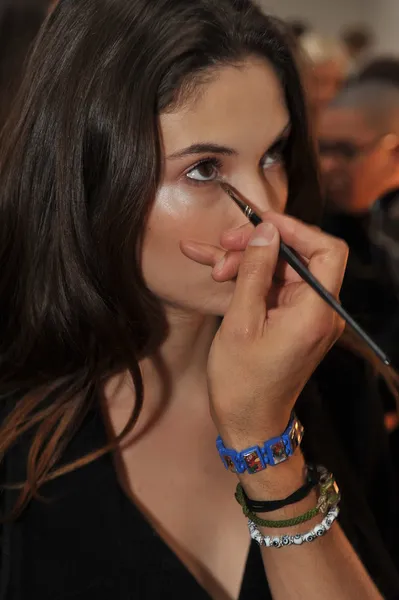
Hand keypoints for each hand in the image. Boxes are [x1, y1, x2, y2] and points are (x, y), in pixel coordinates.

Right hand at [183, 213, 347, 446]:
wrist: (248, 424)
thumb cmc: (243, 381)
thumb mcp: (242, 322)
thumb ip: (256, 272)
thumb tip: (267, 231)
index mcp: (316, 311)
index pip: (326, 250)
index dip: (295, 229)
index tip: (260, 222)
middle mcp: (320, 311)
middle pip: (298, 257)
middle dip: (260, 246)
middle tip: (223, 246)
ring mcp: (307, 316)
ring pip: (282, 270)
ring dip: (248, 261)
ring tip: (213, 264)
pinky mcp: (292, 322)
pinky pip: (274, 289)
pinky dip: (249, 278)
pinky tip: (215, 267)